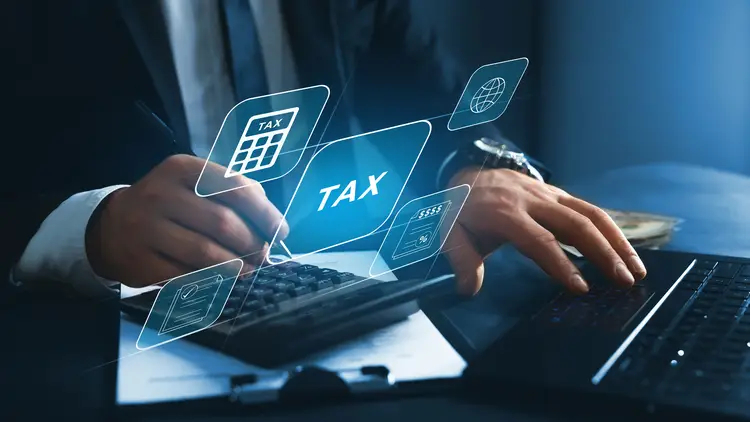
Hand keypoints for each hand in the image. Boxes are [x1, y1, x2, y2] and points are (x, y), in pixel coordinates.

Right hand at [86, 154, 288, 287]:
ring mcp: (146, 229)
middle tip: (264, 254)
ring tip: (249, 269)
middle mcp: (161, 195)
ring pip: (206, 254)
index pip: (234, 188)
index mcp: (182, 169)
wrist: (111, 226)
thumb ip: (232, 193)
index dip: (265, 212)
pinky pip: (186, 277)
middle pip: (223, 223)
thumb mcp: (193, 184)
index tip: (281, 230)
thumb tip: (271, 222)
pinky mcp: (140, 262)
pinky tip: (223, 281)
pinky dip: (212, 283)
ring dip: (237, 266)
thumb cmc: (169, 204)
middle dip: (253, 243)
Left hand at [443, 167, 646, 294]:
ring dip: (617, 242)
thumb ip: (460, 259)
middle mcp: (533, 200)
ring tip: (636, 270)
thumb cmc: (461, 208)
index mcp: (505, 212)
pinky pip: (589, 210)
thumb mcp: (449, 231)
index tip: (581, 288)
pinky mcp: (558, 194)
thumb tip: (469, 288)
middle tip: (623, 281)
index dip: (561, 264)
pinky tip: (625, 252)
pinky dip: (611, 230)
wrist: (467, 171)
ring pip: (590, 214)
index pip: (539, 240)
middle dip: (603, 253)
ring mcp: (549, 195)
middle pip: (576, 225)